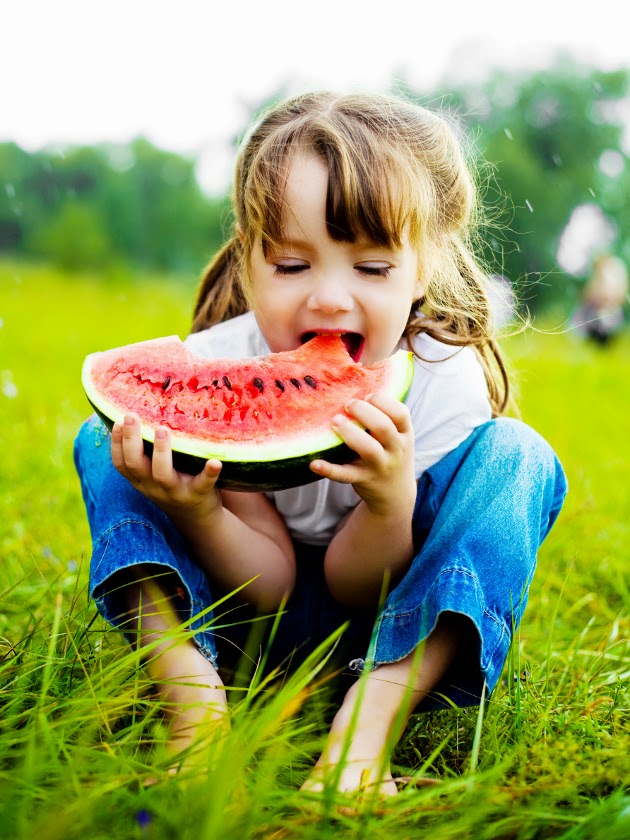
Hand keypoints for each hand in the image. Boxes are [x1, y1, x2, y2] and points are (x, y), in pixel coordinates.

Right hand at [111, 413, 222, 523]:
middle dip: (131, 440)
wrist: (197, 519)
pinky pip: (203, 484)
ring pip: (162, 475)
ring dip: (161, 452)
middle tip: (131, 416)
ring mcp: (175, 493)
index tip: (117, 421)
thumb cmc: (172, 486)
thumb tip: (137, 419)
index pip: (121, 463)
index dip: (116, 443)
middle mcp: (153, 487)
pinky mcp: (198, 495)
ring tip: (163, 430)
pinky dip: (209, 473)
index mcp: (141, 481)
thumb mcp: (153, 475)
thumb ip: (146, 455)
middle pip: (136, 465)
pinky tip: (215, 461)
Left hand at [310, 393, 416, 516]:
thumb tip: (356, 384)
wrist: (395, 495)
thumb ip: (384, 417)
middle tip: (347, 405)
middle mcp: (396, 450)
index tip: (368, 395)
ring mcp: (380, 466)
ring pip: (368, 449)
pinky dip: (329, 470)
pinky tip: (314, 463)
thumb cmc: (390, 455)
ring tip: (334, 422)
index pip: (401, 413)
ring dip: (350, 433)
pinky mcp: (363, 480)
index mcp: (405, 434)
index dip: (383, 401)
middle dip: (364, 412)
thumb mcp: (397, 437)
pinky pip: (345, 475)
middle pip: (384, 427)